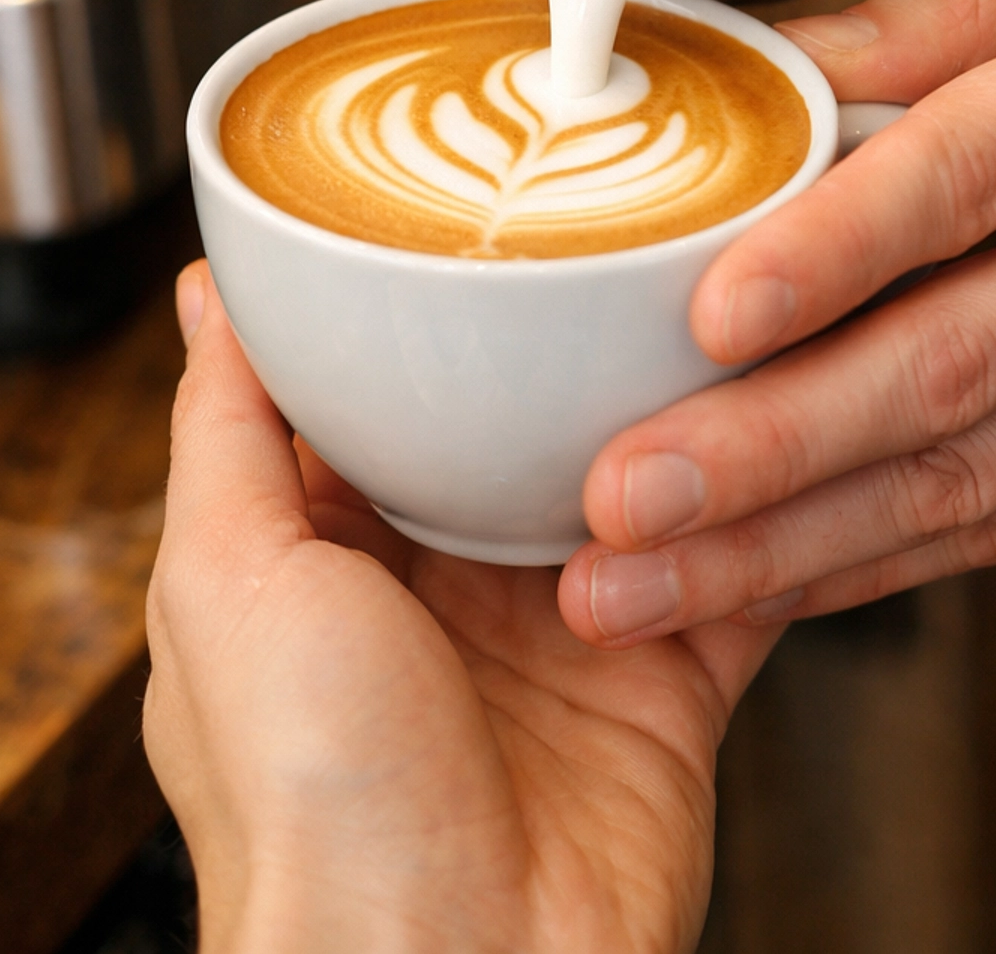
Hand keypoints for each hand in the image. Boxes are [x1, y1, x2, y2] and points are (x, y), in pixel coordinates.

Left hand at [144, 266, 776, 952]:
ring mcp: (563, 628)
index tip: (464, 190)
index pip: (378, 387)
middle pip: (518, 419)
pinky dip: (765, 501)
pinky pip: (733, 564)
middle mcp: (446, 583)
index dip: (414, 297)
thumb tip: (202, 294)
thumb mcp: (229, 583)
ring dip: (674, 402)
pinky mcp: (667, 678)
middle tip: (622, 214)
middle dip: (564, 335)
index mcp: (330, 554)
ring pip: (637, 473)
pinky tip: (792, 412)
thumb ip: (226, 435)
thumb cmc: (312, 804)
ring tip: (721, 291)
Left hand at [553, 0, 995, 640]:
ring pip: (969, 478)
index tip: (709, 309)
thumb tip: (770, 55)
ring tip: (639, 584)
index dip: (837, 249)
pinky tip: (771, 591)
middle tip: (616, 503)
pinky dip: (890, 564)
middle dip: (768, 452)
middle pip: (948, 365)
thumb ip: (948, 5)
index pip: (970, 174)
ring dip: (794, 545)